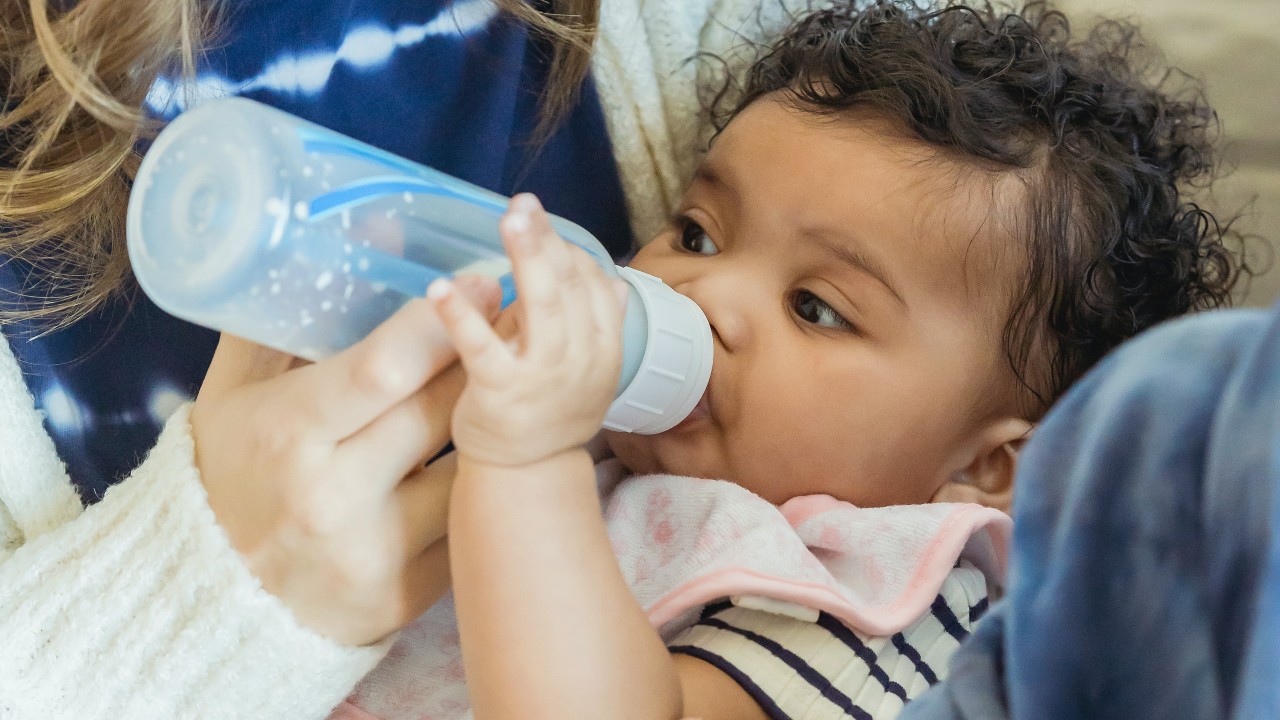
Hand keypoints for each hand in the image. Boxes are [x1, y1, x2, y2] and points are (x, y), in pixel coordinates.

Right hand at [190, 277, 500, 646]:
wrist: (220, 595)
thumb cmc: (235, 468)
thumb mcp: (237, 387)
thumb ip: (290, 313)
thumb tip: (375, 232)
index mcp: (290, 435)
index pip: (383, 369)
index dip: (442, 324)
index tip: (484, 283)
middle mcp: (334, 499)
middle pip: (441, 414)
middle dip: (485, 362)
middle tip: (514, 322)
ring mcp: (378, 552)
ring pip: (470, 470)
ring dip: (494, 424)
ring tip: (507, 387)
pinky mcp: (411, 593)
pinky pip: (468, 520)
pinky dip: (481, 483)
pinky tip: (490, 454)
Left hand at [428, 193, 627, 466]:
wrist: (527, 476)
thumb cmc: (552, 417)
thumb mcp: (591, 372)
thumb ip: (599, 326)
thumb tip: (613, 282)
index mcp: (604, 347)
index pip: (592, 284)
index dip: (567, 251)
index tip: (541, 230)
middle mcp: (582, 358)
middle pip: (569, 284)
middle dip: (548, 239)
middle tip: (525, 202)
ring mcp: (543, 376)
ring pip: (540, 304)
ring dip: (525, 256)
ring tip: (508, 218)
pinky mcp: (500, 393)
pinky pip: (481, 347)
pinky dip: (461, 315)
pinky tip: (439, 289)